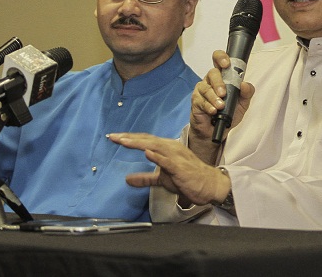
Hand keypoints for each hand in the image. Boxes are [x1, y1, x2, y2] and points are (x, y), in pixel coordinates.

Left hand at [108, 132, 230, 205]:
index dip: (129, 138)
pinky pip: (168, 161)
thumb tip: (127, 179)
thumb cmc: (187, 179)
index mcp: (166, 148)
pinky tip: (147, 153)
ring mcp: (176, 157)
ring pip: (155, 147)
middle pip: (147, 140)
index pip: (145, 141)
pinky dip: (157, 156)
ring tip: (124, 141)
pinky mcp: (181, 167)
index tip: (113, 137)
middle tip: (112, 136)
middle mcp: (170, 148)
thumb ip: (145, 177)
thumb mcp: (163, 178)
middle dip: (129, 138)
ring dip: (139, 143)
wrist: (209, 185)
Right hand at [190, 50, 254, 142]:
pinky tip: (213, 111)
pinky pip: (200, 100)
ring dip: (214, 97)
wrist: (217, 130)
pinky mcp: (196, 101)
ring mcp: (202, 90)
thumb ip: (247, 93)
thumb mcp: (243, 103)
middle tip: (223, 93)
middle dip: (218, 83)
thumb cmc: (228, 113)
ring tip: (220, 106)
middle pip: (212, 73)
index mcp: (223, 76)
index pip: (219, 59)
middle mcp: (211, 80)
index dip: (221, 58)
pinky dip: (208, 106)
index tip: (226, 64)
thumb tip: (245, 84)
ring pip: (206, 88)